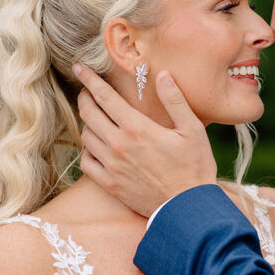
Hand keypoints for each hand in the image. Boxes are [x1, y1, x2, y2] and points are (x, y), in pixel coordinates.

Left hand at [74, 64, 216, 215]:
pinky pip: (86, 163)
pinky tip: (95, 147)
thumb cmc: (194, 166)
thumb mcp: (192, 129)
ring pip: (85, 137)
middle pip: (89, 114)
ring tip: (94, 118)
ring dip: (87, 123)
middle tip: (86, 91)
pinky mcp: (110, 184)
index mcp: (136, 128)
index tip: (80, 67)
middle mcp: (118, 145)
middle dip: (84, 97)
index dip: (89, 80)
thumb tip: (162, 75)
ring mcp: (112, 166)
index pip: (104, 96)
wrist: (188, 207)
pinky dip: (86, 151)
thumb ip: (175, 100)